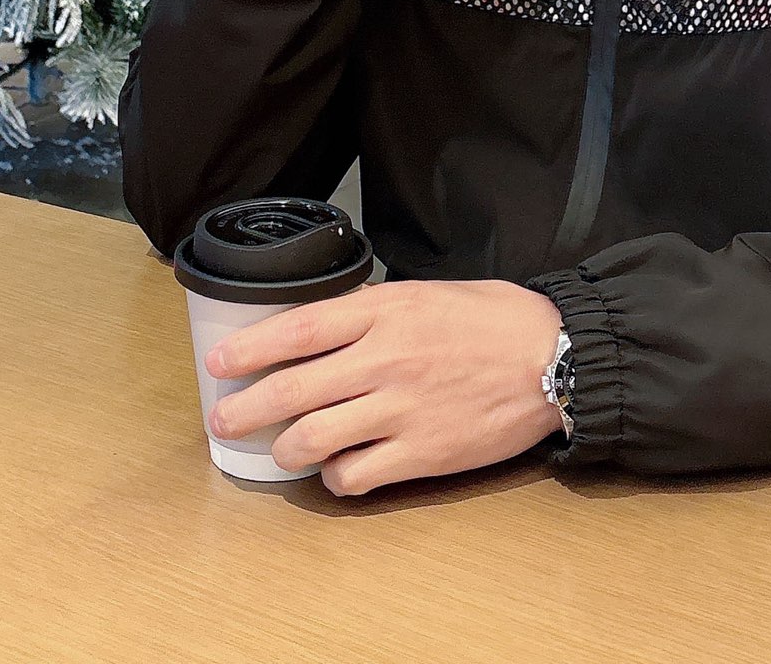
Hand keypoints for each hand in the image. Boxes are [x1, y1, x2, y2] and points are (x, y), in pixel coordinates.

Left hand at [204, 278, 565, 494]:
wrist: (552, 357)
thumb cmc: (492, 319)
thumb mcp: (426, 292)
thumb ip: (374, 310)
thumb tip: (325, 327)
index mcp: (384, 311)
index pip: (298, 330)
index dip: (249, 348)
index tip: (219, 362)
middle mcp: (384, 359)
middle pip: (292, 390)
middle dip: (246, 409)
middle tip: (224, 420)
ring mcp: (401, 409)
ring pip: (314, 438)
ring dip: (285, 449)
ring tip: (278, 450)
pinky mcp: (422, 453)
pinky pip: (356, 474)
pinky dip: (336, 477)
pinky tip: (337, 469)